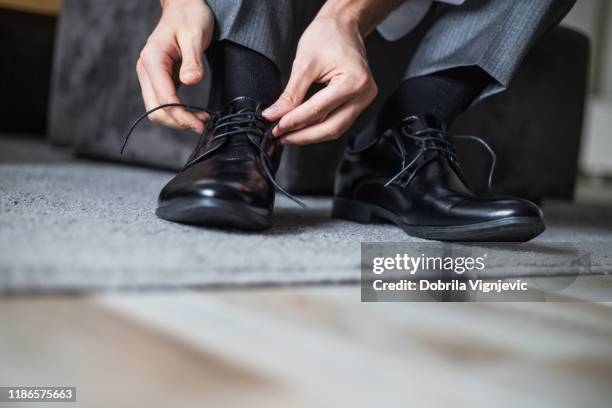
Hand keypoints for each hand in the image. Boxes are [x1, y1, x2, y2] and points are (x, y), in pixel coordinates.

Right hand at [136, 0, 213, 132]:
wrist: (184, 6)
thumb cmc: (190, 16)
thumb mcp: (195, 34)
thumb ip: (193, 59)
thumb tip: (190, 81)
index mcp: (152, 60)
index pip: (164, 98)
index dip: (181, 116)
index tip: (201, 125)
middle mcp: (146, 70)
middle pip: (155, 110)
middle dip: (178, 122)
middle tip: (204, 127)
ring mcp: (151, 76)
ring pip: (158, 110)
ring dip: (178, 120)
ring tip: (203, 122)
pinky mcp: (159, 79)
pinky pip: (164, 103)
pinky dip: (178, 113)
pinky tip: (196, 114)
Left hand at [262, 12, 376, 144]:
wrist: (343, 26)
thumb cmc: (328, 36)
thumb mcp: (304, 64)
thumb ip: (290, 94)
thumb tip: (275, 115)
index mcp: (354, 81)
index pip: (319, 111)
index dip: (294, 122)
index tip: (276, 127)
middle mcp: (364, 94)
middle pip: (331, 127)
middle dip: (303, 135)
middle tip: (280, 136)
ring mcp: (363, 100)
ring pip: (335, 129)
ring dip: (310, 135)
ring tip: (288, 135)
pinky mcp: (358, 103)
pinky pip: (338, 122)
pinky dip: (319, 127)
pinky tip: (302, 128)